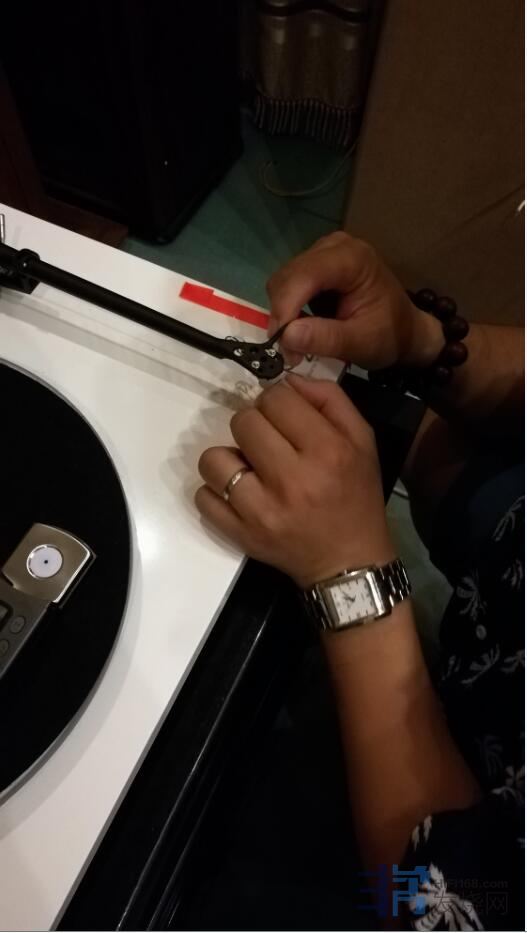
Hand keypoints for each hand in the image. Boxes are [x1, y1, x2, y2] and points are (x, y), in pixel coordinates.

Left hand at [195, 376, 393, 588]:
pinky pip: (204, 498)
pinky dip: (216, 492)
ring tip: (248, 468)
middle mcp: (292, 479)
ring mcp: (261, 511)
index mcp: (326, 450)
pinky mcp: (241, 535)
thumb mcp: (361, 439)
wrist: (348, 561)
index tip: (284, 418)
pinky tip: (239, 494)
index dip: (276, 402)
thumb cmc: (355, 495)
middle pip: (243, 422)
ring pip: (214, 459)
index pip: (275, 399)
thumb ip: (328, 398)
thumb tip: (287, 380)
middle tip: (268, 443)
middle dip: (253, 426)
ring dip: (228, 459)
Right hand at [267, 231, 442, 368]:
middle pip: (289, 276)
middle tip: (287, 350)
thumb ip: (325, 338)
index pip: (305, 275)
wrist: (404, 329)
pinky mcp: (315, 264)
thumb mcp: (361, 343)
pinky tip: (301, 326)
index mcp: (353, 259)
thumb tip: (286, 336)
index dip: (285, 306)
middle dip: (282, 314)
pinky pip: (288, 284)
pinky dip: (288, 308)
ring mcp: (322, 252)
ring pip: (283, 280)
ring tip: (294, 342)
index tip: (279, 341)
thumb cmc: (389, 334)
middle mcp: (334, 247)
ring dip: (283, 313)